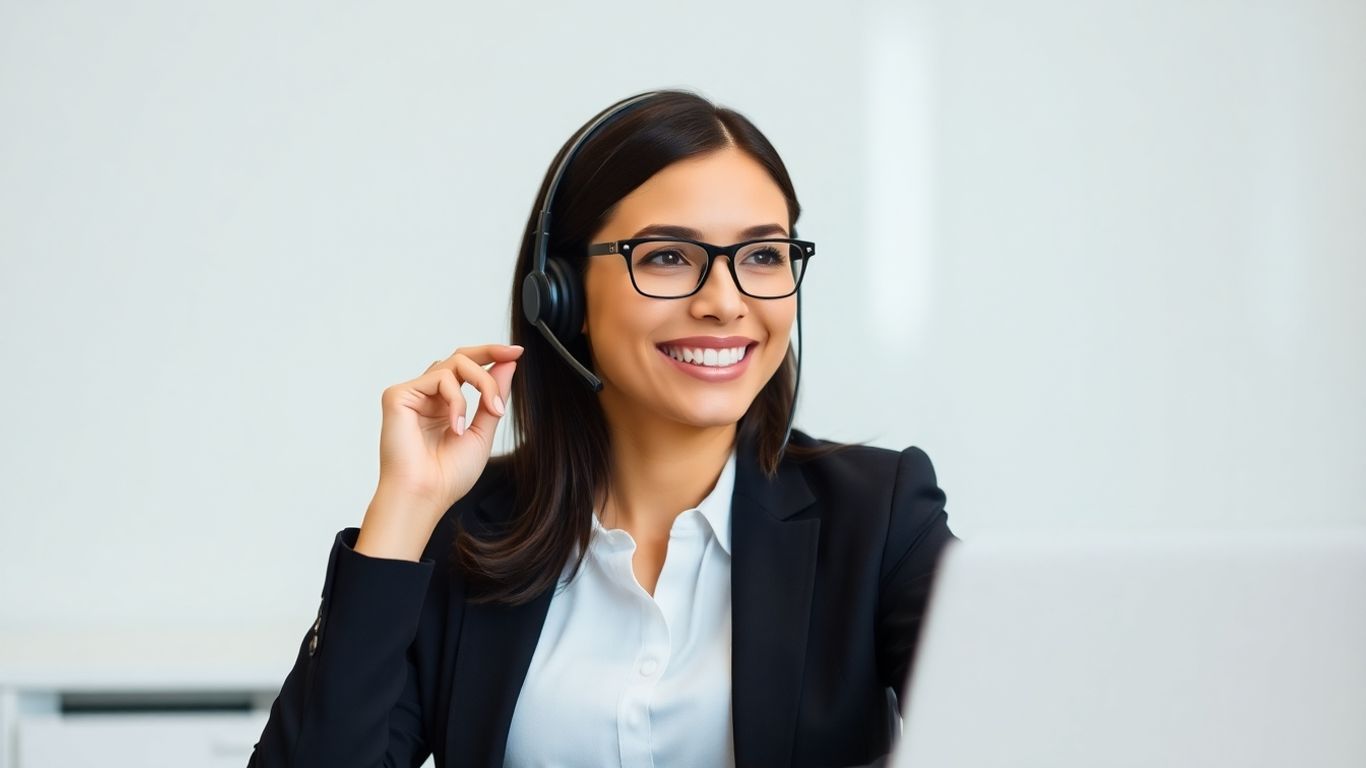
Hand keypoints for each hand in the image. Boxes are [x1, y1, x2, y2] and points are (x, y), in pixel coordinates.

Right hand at [356, 344, 521, 558]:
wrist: (427, 495)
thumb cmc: (449, 475)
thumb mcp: (482, 431)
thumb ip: (492, 397)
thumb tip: (508, 364)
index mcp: (444, 405)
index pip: (466, 370)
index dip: (490, 357)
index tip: (516, 353)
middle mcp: (427, 396)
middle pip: (459, 357)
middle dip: (489, 352)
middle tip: (512, 353)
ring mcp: (412, 394)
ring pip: (454, 363)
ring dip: (482, 383)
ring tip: (492, 411)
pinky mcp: (398, 395)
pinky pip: (439, 378)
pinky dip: (457, 400)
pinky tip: (457, 426)